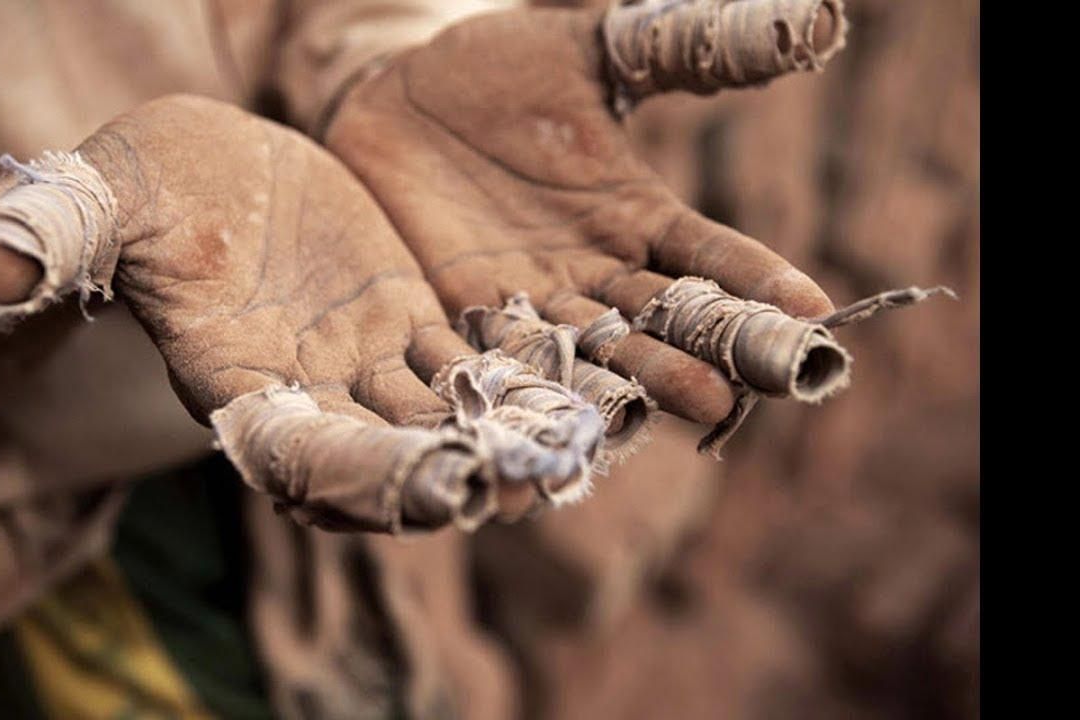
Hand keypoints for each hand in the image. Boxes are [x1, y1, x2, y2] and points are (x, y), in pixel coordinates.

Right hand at [0, 95, 605, 531]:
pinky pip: (476, 354)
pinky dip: (529, 364)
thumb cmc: (138, 192)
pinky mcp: (410, 322)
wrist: (197, 169)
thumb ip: (55, 240)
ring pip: (450, 412)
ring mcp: (366, 366)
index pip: (298, 459)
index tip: (439, 486)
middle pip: (394, 456)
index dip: (364, 478)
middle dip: (463, 470)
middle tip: (541, 476)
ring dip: (517, 426)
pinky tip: (592, 358)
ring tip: (596, 427)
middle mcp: (311, 398)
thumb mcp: (97, 205)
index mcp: (235, 391)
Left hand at [323, 0, 846, 425]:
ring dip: (618, 389)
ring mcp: (528, 298)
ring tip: (635, 424)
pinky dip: (520, 389)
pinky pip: (498, 356)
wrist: (394, 95)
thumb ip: (674, 51)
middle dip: (693, 355)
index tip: (812, 310)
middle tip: (736, 391)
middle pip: (657, 321)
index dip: (758, 280)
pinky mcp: (460, 313)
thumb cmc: (498, 66)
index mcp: (637, 213)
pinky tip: (539, 423)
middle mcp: (594, 270)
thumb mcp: (585, 50)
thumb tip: (807, 20)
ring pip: (586, 353)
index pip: (711, 253)